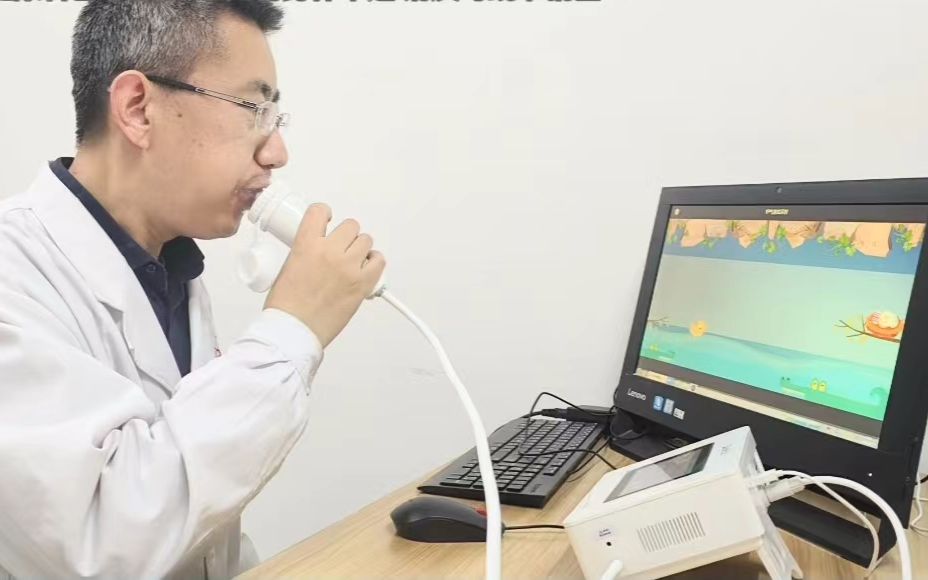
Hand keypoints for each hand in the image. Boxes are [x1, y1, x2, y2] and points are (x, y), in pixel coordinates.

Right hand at [264, 203, 385, 346]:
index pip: (319, 211)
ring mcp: (349, 267)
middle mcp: (330, 252)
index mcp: (306, 245)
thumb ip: (305, 251)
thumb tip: (318, 247)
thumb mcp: (288, 266)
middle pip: (350, 226)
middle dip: (344, 235)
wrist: (294, 330)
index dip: (324, 214)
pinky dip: (374, 262)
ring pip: (366, 240)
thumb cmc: (286, 305)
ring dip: (359, 248)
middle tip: (339, 248)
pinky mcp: (363, 284)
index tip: (326, 222)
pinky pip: (379, 261)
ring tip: (351, 261)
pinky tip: (364, 268)